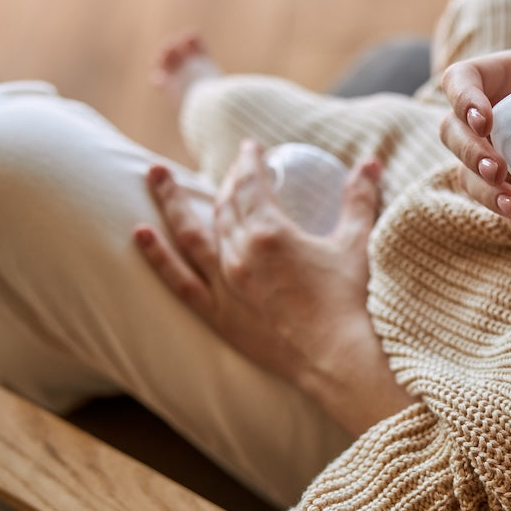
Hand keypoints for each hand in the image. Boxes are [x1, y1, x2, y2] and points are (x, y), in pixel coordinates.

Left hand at [134, 141, 414, 434]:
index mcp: (271, 233)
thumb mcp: (357, 244)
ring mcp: (225, 286)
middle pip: (224, 206)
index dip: (249, 162)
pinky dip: (158, 256)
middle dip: (224, 180)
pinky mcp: (221, 316)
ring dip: (172, 201)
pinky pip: (180, 282)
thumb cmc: (353, 303)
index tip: (251, 150)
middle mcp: (240, 255)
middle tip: (231, 168)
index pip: (251, 185)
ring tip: (155, 174)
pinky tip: (141, 234)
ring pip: (191, 234)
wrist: (340, 360)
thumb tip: (369, 163)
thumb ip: (359, 200)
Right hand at [439, 49, 510, 249]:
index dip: (463, 101)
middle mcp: (478, 120)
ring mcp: (483, 155)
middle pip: (452, 135)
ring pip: (466, 175)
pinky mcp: (498, 187)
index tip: (484, 119)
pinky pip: (495, 206)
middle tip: (499, 170)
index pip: (458, 83)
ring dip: (486, 193)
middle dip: (471, 155)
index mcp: (491, 80)